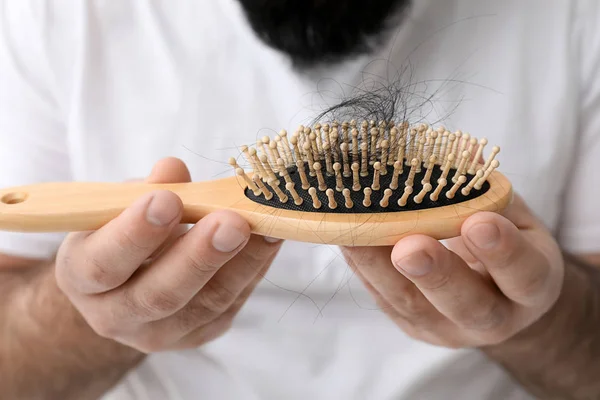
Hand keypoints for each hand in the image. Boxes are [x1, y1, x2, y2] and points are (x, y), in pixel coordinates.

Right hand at [55, 158, 281, 352]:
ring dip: (241, 263)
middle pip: (159, 295)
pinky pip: (230, 304)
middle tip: (231, 221)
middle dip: (199, 256)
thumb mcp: (120, 206)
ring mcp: (161, 333)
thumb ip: (146, 189)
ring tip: (265, 227)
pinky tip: (270, 239)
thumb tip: (173, 170)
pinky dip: (254, 269)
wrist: (126, 284)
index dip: (134, 233)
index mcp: (82, 278)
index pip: (103, 263)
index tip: (167, 199)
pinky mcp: (199, 334)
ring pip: (206, 304)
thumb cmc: (121, 232)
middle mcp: (116, 315)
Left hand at [342, 194, 563, 347]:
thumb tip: (462, 150)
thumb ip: (491, 191)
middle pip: (465, 304)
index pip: (523, 274)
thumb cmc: (506, 245)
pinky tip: (346, 235)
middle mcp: (492, 318)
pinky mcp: (411, 324)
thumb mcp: (514, 217)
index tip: (478, 222)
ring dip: (380, 268)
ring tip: (356, 233)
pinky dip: (363, 265)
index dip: (503, 251)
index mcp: (530, 288)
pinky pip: (383, 297)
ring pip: (411, 304)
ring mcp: (446, 327)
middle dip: (435, 273)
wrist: (498, 297)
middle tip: (409, 248)